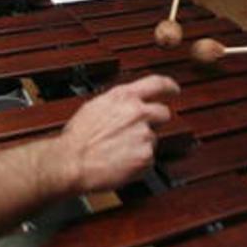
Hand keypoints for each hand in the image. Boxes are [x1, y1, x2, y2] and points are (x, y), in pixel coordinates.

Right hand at [55, 74, 178, 192]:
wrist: (72, 161)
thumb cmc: (78, 137)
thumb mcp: (96, 106)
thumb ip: (117, 103)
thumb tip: (124, 105)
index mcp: (124, 97)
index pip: (157, 84)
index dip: (169, 86)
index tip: (174, 90)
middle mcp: (138, 113)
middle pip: (163, 113)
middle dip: (156, 121)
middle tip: (140, 131)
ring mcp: (144, 134)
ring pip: (153, 139)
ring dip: (141, 145)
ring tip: (119, 151)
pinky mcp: (145, 156)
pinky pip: (148, 160)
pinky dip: (138, 163)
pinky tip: (121, 162)